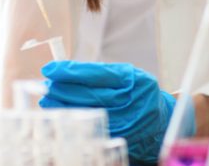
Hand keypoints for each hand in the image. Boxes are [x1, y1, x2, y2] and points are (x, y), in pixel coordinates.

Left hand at [40, 61, 189, 163]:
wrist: (163, 122)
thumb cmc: (140, 94)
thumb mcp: (128, 77)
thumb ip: (102, 74)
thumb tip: (66, 73)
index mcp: (135, 81)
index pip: (96, 74)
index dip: (69, 71)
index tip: (49, 69)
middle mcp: (133, 102)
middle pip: (89, 94)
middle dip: (63, 89)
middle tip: (45, 85)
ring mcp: (128, 123)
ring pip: (89, 113)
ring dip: (65, 106)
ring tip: (47, 99)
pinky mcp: (122, 139)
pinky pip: (94, 128)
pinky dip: (76, 121)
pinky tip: (64, 116)